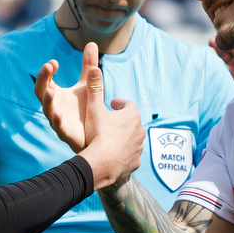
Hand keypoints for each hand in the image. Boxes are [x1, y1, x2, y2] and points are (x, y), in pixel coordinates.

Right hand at [34, 41, 100, 151]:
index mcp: (56, 95)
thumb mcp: (87, 86)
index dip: (46, 72)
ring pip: (48, 111)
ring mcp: (59, 121)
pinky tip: (58, 114)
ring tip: (49, 91)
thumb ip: (88, 66)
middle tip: (48, 67)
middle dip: (43, 79)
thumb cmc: (86, 112)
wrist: (94, 138)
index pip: (45, 81)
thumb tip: (91, 43)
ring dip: (48, 101)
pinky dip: (57, 121)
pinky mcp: (67, 135)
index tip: (53, 62)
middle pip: (41, 93)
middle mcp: (54, 107)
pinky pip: (59, 129)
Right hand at [55, 45, 143, 189]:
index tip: (111, 104)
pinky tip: (114, 155)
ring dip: (124, 137)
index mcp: (131, 116)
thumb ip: (94, 89)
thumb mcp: (93, 110)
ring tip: (111, 139)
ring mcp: (139, 148)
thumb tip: (94, 67)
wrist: (102, 165)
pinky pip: (131, 155)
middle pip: (132, 122)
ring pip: (132, 139)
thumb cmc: (97, 135)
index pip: (127, 105)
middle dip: (122, 121)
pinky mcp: (136, 163)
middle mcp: (140, 131)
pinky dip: (124, 153)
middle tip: (110, 121)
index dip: (118, 104)